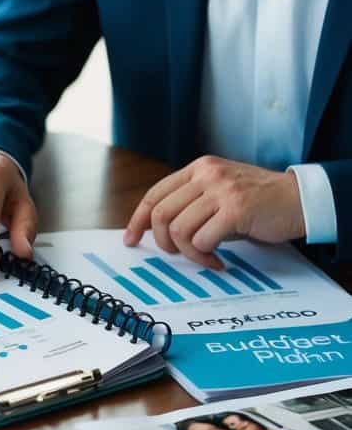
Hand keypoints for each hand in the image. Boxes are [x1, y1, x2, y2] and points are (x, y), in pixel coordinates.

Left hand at [123, 157, 305, 267]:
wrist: (299, 199)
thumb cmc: (259, 202)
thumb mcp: (220, 192)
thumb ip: (192, 204)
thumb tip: (158, 231)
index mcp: (199, 168)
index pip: (155, 193)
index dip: (138, 219)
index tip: (131, 240)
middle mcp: (207, 174)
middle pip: (160, 213)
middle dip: (163, 242)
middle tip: (179, 254)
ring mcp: (221, 190)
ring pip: (178, 229)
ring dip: (189, 253)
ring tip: (206, 257)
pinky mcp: (235, 209)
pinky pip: (202, 240)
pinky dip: (206, 257)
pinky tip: (219, 261)